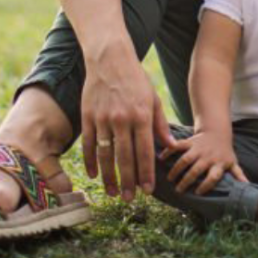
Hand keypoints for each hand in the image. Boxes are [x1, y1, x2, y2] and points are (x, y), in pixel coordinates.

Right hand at [80, 39, 172, 199]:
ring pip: (105, 155)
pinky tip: (94, 175)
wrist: (110, 58)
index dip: (146, 173)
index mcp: (141, 115)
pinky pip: (88, 144)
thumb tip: (170, 147)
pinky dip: (90, 161)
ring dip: (109, 177)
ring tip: (112, 193)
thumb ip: (161, 124)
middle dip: (128, 181)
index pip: (145, 151)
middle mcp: (122, 119)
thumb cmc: (135, 79)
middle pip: (125, 157)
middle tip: (129, 199)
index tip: (148, 191)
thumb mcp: (153, 98)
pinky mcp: (87, 116)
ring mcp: (103, 118)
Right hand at [160, 130, 247, 193]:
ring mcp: (198, 149)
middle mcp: (208, 157)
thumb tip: (248, 187)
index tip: (198, 192)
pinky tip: (161, 158)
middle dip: (187, 180)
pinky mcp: (190, 142)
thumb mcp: (232, 163)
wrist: (218, 132)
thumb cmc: (224, 152)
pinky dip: (169, 151)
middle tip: (178, 190)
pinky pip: (179, 146)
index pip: (213, 176)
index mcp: (219, 164)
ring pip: (185, 159)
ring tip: (169, 179)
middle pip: (197, 169)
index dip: (206, 184)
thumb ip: (238, 175)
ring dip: (176, 169)